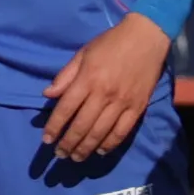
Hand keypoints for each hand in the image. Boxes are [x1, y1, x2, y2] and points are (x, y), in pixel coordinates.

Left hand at [40, 14, 171, 162]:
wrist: (147, 37)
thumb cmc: (110, 43)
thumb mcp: (83, 54)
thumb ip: (65, 76)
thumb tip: (48, 94)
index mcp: (88, 79)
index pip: (66, 109)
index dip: (54, 127)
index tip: (46, 140)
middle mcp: (104, 93)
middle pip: (82, 125)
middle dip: (68, 143)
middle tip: (59, 154)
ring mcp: (123, 102)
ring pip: (101, 132)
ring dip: (86, 148)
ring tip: (76, 157)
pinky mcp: (138, 107)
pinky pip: (122, 131)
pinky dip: (110, 144)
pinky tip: (100, 151)